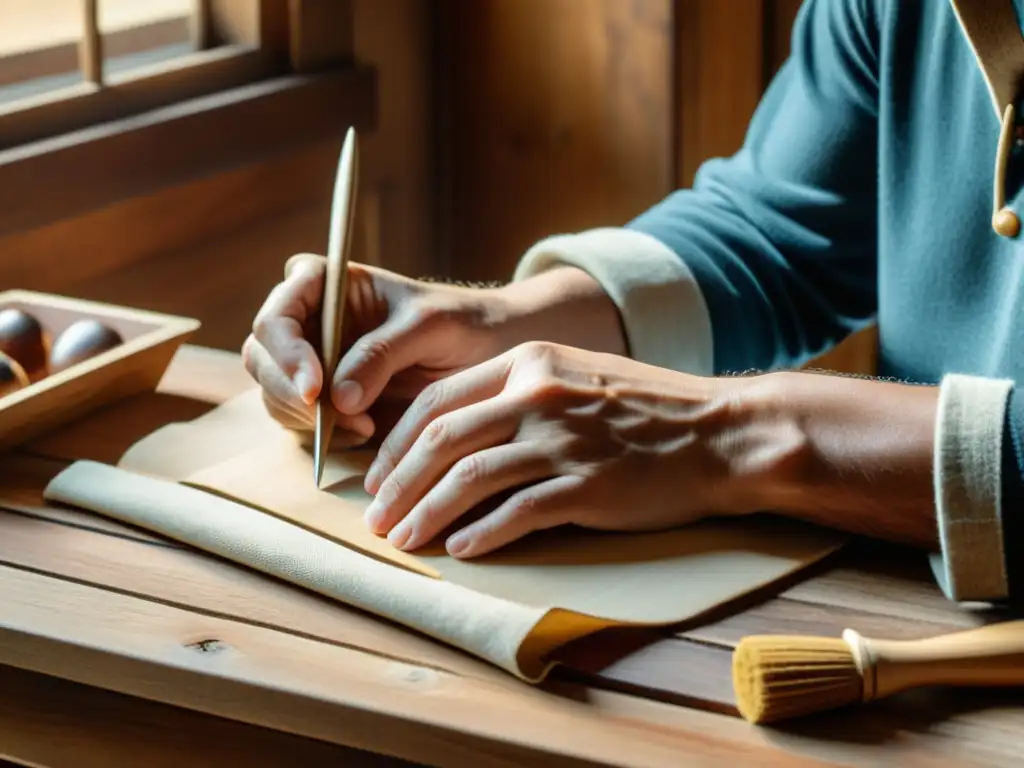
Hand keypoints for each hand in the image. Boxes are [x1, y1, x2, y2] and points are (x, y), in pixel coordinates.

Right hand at [242, 254, 511, 440]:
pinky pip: (296, 419)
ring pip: (273, 392)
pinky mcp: (321, 395)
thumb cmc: (461, 322)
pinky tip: (364, 431)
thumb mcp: (429, 327)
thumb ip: (382, 354)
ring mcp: (310, 357)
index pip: (278, 314)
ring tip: (364, 426)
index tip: (315, 389)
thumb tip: (336, 397)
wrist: (485, 351)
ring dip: (306, 418)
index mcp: (323, 282)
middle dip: (291, 392)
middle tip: (331, 420)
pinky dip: (321, 434)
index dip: (286, 353)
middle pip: (262, 356)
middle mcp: (308, 318)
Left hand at [361, 341, 783, 558]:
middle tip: (376, 519)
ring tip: (403, 540)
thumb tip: (457, 437)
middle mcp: (539, 395)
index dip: (397, 444)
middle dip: (398, 484)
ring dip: (426, 514)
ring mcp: (564, 440)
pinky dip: (482, 533)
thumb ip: (518, 393)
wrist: (721, 433)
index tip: (378, 477)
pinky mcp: (589, 484)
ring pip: (469, 478)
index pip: (438, 402)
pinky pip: (518, 512)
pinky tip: (460, 550)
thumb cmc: (646, 408)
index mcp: (529, 362)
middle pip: (442, 440)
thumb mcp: (576, 376)